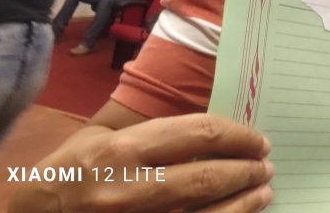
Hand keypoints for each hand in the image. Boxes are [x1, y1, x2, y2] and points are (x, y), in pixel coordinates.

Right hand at [8, 113, 274, 212]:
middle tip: (265, 162)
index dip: (237, 135)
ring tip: (264, 188)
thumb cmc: (63, 178)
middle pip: (210, 175)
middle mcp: (131, 190)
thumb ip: (149, 132)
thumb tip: (208, 129)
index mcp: (122, 151)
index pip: (199, 134)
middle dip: (246, 167)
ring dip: (245, 200)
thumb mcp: (96, 140)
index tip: (256, 138)